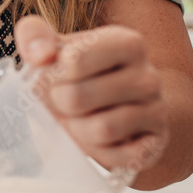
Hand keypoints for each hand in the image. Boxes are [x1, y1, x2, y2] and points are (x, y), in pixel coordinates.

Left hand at [14, 15, 167, 177]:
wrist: (119, 109)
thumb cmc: (81, 77)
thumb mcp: (56, 49)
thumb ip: (35, 36)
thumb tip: (38, 54)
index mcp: (126, 43)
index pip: (74, 59)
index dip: (51, 75)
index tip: (54, 77)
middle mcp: (148, 76)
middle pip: (78, 97)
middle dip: (60, 104)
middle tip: (63, 102)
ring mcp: (157, 111)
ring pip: (101, 129)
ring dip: (77, 129)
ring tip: (79, 120)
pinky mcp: (155, 144)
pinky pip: (119, 156)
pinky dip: (99, 152)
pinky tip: (98, 140)